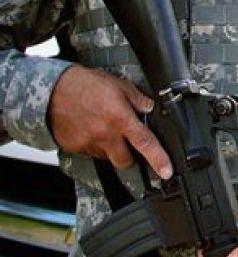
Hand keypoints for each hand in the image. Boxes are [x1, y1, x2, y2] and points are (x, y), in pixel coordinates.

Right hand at [48, 65, 171, 178]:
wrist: (53, 89)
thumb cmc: (86, 84)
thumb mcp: (120, 85)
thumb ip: (138, 100)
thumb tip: (150, 109)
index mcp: (120, 119)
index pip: (145, 143)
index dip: (159, 160)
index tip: (166, 172)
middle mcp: (105, 135)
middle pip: (125, 162)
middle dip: (130, 157)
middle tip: (128, 143)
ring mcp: (88, 144)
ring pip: (107, 157)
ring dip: (110, 149)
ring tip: (104, 128)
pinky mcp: (74, 148)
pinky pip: (89, 153)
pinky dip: (94, 145)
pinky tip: (90, 129)